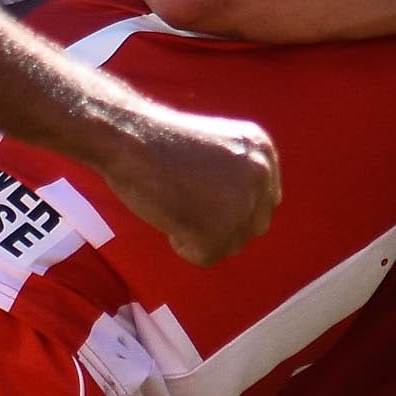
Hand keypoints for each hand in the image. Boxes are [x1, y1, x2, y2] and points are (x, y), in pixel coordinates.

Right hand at [101, 106, 282, 267]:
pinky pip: (206, 257)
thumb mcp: (220, 146)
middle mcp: (261, 176)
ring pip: (230, 244)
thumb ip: (240, 175)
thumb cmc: (161, 142)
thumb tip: (249, 215)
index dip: (234, 208)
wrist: (130, 138)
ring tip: (176, 202)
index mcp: (262, 151)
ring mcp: (241, 205)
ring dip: (202, 234)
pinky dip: (183, 244)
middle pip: (253, 226)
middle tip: (188, 204)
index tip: (207, 200)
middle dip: (223, 225)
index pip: (265, 200)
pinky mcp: (217, 232)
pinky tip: (170, 214)